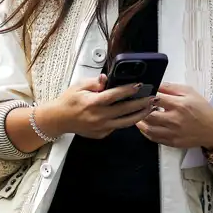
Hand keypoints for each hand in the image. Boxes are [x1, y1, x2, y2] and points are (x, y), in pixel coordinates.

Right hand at [39, 75, 158, 139]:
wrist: (59, 120)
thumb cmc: (68, 102)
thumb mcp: (79, 86)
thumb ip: (95, 82)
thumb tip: (106, 78)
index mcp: (93, 103)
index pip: (115, 95)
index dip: (128, 90)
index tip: (139, 85)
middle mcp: (99, 117)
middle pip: (125, 110)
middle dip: (141, 103)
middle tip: (153, 98)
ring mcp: (101, 127)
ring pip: (126, 122)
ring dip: (140, 115)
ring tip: (151, 108)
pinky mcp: (102, 134)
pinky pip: (117, 127)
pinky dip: (127, 121)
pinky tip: (135, 114)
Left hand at [136, 82, 212, 149]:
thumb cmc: (202, 109)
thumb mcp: (190, 92)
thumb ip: (171, 88)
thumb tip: (156, 84)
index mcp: (179, 105)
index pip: (155, 98)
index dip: (146, 95)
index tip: (142, 94)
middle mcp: (174, 120)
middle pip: (148, 115)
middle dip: (141, 109)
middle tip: (138, 105)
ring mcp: (173, 133)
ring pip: (148, 128)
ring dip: (140, 122)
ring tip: (138, 116)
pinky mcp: (172, 142)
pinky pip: (154, 138)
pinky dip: (146, 132)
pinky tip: (144, 126)